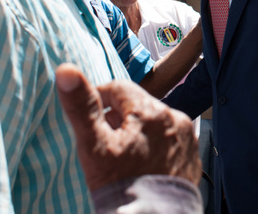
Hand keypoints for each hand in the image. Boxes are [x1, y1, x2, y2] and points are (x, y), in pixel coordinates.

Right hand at [55, 63, 201, 189]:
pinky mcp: (191, 156)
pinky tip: (143, 165)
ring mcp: (186, 137)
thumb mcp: (94, 146)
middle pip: (137, 105)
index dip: (99, 100)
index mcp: (150, 110)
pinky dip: (155, 146)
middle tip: (105, 143)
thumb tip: (66, 70)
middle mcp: (174, 118)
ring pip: (153, 122)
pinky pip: (169, 140)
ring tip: (124, 157)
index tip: (91, 120)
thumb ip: (81, 106)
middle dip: (118, 118)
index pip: (118, 88)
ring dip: (137, 131)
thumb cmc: (121, 186)